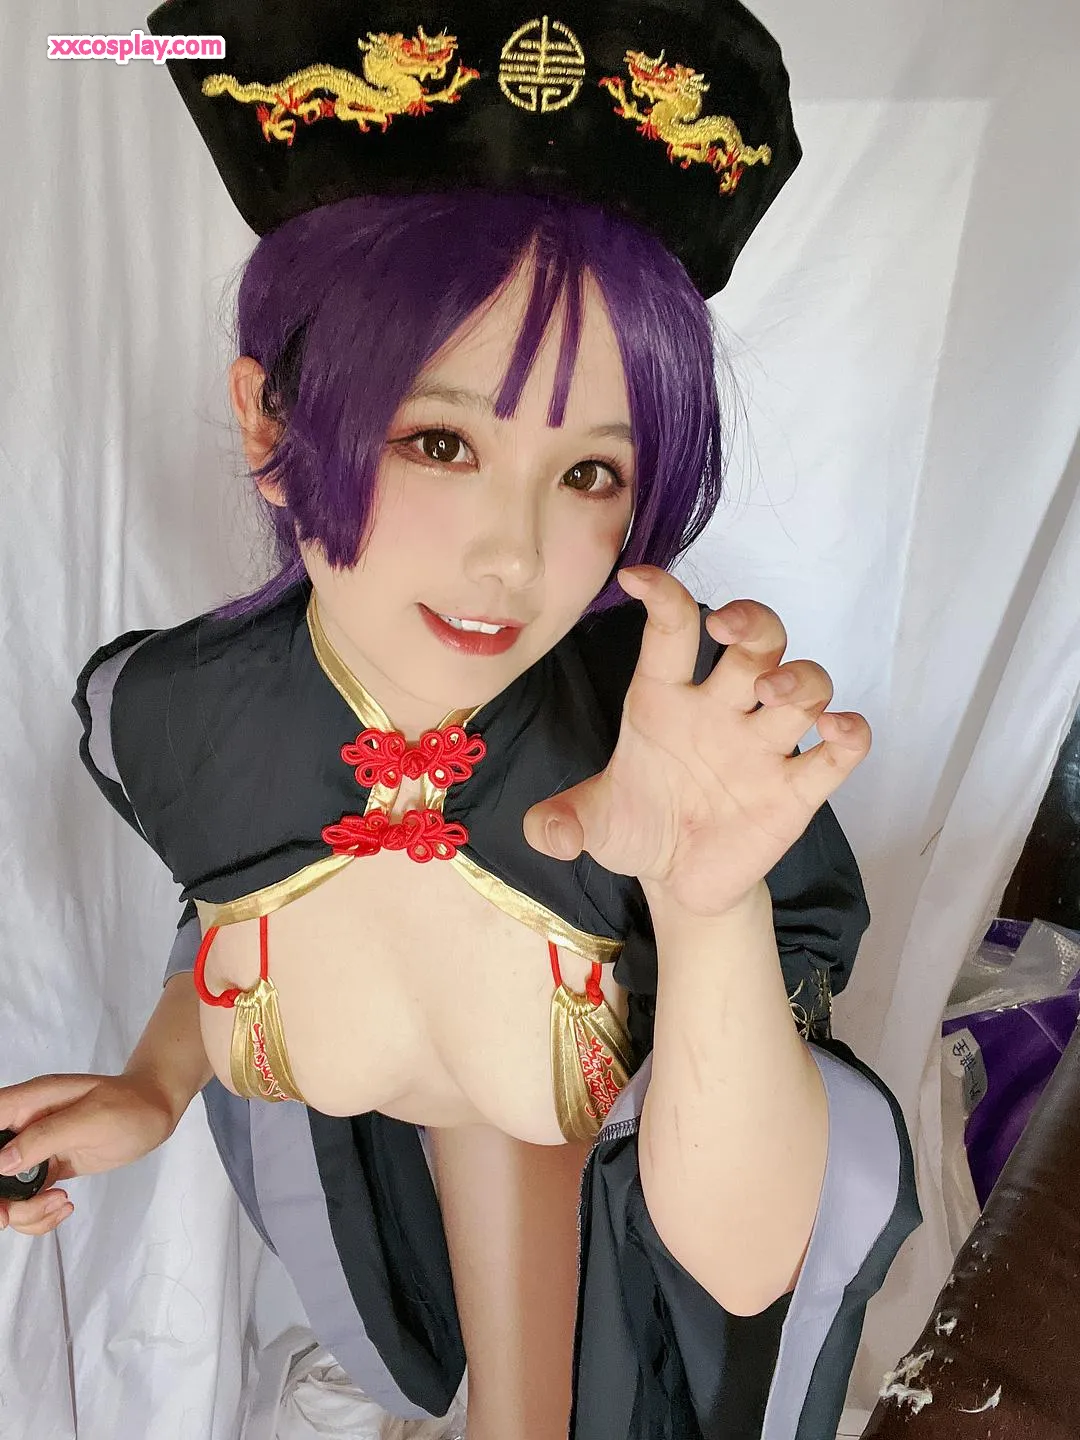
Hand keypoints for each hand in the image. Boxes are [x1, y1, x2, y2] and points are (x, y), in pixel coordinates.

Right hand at [0, 1073, 177, 1236]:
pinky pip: (27, 1200)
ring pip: (6, 1191)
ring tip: (59, 1203)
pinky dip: (38, 1213)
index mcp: (27, 1103)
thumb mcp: (91, 1119)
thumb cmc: (130, 1105)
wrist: (154, 1112)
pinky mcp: (48, 1168)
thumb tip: (2, 1162)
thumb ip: (45, 1137)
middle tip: (13, 1216)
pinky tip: (64, 1205)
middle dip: (0, 1199)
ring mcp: (34, 1150)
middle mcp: (24, 1126)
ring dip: (24, 1211)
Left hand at [523, 567, 870, 916]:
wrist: (678, 879)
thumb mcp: (593, 824)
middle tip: (728, 630)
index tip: (639, 576)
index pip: (671, 631)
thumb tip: (544, 833)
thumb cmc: (639, 826)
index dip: (664, 596)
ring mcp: (763, 746)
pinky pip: (838, 752)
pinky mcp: (796, 790)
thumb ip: (563, 823)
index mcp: (664, 700)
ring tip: (773, 696)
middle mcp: (721, 710)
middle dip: (752, 622)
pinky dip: (849, 734)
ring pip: (803, 684)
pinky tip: (837, 732)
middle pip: (756, 640)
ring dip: (799, 678)